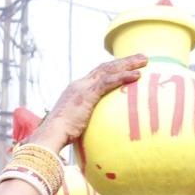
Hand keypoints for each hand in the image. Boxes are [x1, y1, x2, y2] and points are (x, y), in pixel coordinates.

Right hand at [32, 55, 146, 150]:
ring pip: (108, 70)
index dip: (112, 69)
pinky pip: (108, 82)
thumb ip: (84, 122)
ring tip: (144, 61)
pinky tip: (137, 75)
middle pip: (104, 68)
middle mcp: (78, 85)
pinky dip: (123, 77)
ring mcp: (82, 88)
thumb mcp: (73, 125)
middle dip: (123, 61)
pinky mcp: (87, 94)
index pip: (96, 75)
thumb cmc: (59, 136)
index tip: (125, 66)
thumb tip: (94, 132)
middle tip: (140, 58)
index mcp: (75, 90)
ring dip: (127, 64)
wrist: (51, 134)